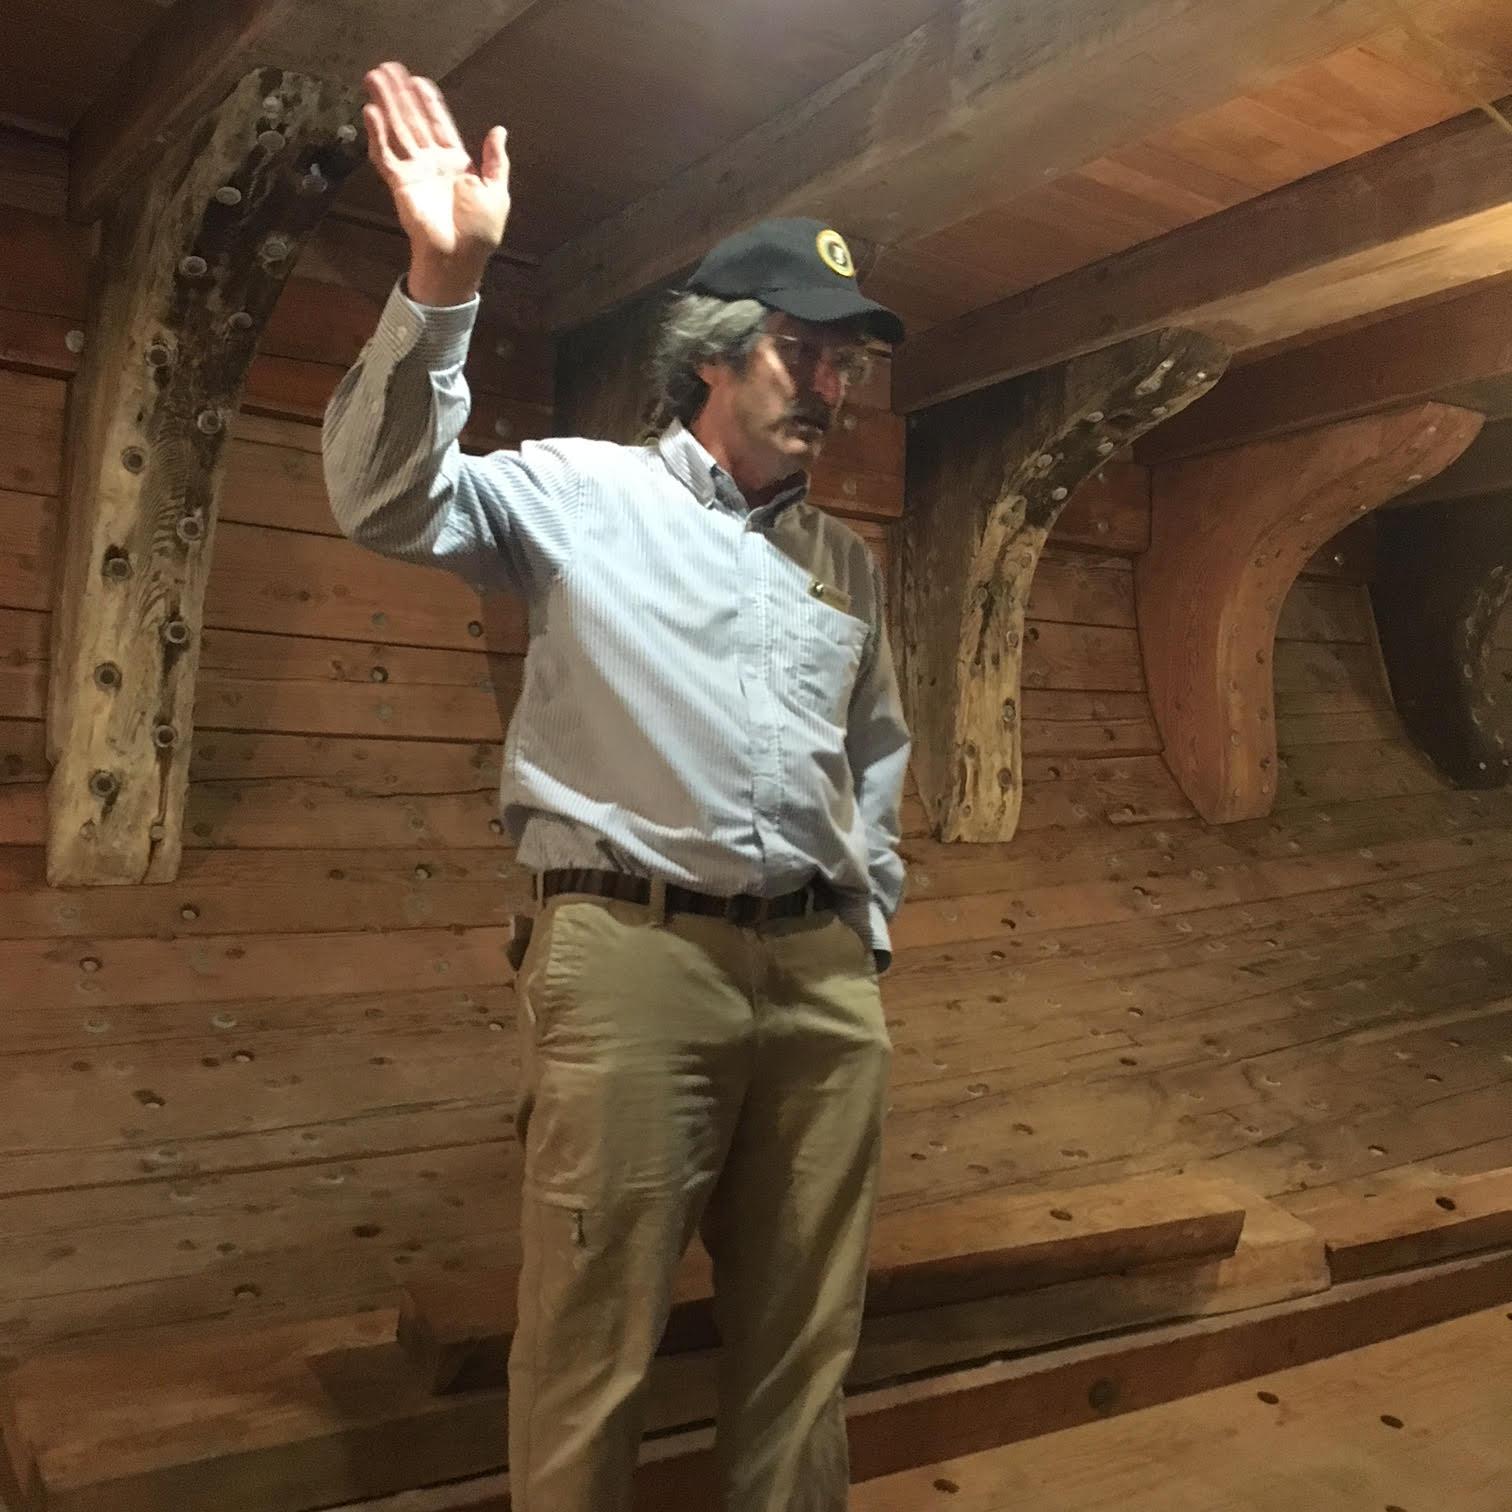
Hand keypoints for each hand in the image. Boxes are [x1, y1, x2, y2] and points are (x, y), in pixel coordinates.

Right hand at [362, 61, 509, 304]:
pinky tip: (371, 112)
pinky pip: (386, 155)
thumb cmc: (480, 232)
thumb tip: (499, 130)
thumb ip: (496, 160)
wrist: (460, 258)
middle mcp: (432, 163)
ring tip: (374, 78)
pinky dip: (378, 134)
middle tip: (387, 68)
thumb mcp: (498, 191)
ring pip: (397, 130)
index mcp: (456, 163)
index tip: (419, 80)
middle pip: (413, 121)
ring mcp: (415, 172)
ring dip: (386, 105)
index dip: (429, 103)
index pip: (439, 125)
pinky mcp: (400, 184)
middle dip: (401, 95)